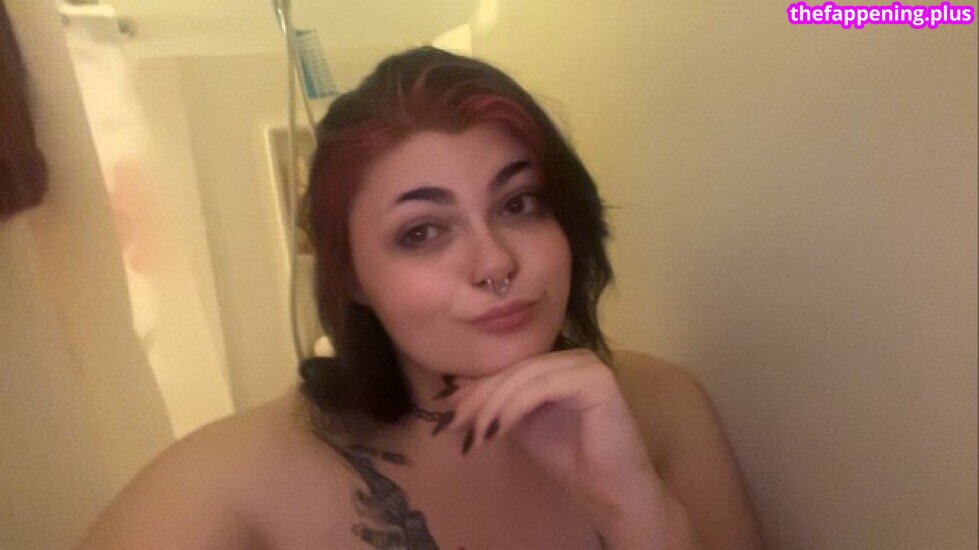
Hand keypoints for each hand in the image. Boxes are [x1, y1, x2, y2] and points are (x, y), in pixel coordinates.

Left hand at [436, 348, 663, 525]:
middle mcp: (573, 356)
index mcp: (558, 362)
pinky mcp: (597, 379)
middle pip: (513, 371)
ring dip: (492, 407)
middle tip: (452, 425)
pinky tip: (496, 431)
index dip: (474, 388)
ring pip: (524, 377)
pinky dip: (514, 408)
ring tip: (473, 436)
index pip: (508, 369)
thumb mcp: (521, 425)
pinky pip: (543, 387)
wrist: (608, 490)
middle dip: (477, 399)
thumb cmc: (569, 459)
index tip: (444, 412)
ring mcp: (587, 364)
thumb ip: (497, 405)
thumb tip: (451, 394)